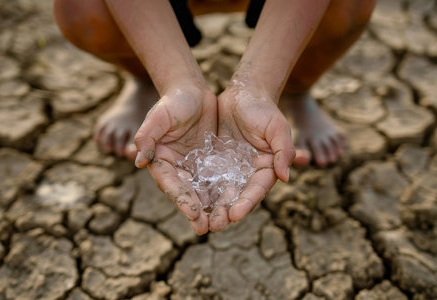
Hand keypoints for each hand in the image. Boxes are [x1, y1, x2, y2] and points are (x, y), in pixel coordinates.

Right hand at [134, 82, 215, 234]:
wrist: (192, 91)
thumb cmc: (173, 101)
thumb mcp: (159, 116)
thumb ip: (147, 136)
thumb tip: (138, 162)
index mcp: (161, 160)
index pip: (170, 184)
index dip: (181, 199)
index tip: (193, 212)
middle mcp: (176, 168)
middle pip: (186, 193)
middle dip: (195, 211)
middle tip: (206, 228)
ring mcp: (193, 166)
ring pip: (202, 191)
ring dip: (210, 208)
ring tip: (220, 224)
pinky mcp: (208, 163)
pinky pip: (216, 180)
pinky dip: (222, 193)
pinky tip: (232, 205)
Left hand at [210, 81, 295, 231]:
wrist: (243, 93)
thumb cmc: (263, 109)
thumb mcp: (277, 127)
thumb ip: (284, 151)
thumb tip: (285, 177)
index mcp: (266, 168)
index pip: (256, 190)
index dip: (247, 203)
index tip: (235, 215)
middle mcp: (248, 173)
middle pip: (237, 196)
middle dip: (226, 212)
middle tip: (214, 226)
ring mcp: (230, 168)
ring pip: (220, 191)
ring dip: (211, 207)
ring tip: (200, 221)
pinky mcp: (214, 162)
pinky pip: (205, 178)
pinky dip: (199, 190)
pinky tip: (189, 200)